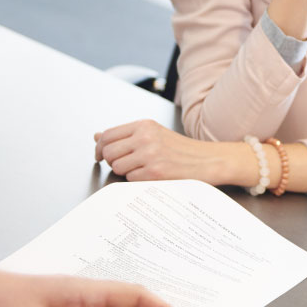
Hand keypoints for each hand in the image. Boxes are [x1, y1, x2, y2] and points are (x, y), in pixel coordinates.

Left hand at [94, 119, 228, 183]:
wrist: (209, 160)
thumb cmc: (182, 150)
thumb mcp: (154, 134)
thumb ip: (125, 135)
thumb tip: (97, 136)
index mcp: (144, 125)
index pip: (108, 135)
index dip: (99, 148)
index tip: (99, 155)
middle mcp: (145, 137)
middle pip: (108, 152)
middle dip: (112, 161)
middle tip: (125, 164)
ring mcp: (150, 155)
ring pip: (117, 167)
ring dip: (126, 171)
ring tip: (143, 169)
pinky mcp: (155, 172)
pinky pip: (130, 179)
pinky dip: (138, 180)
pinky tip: (152, 175)